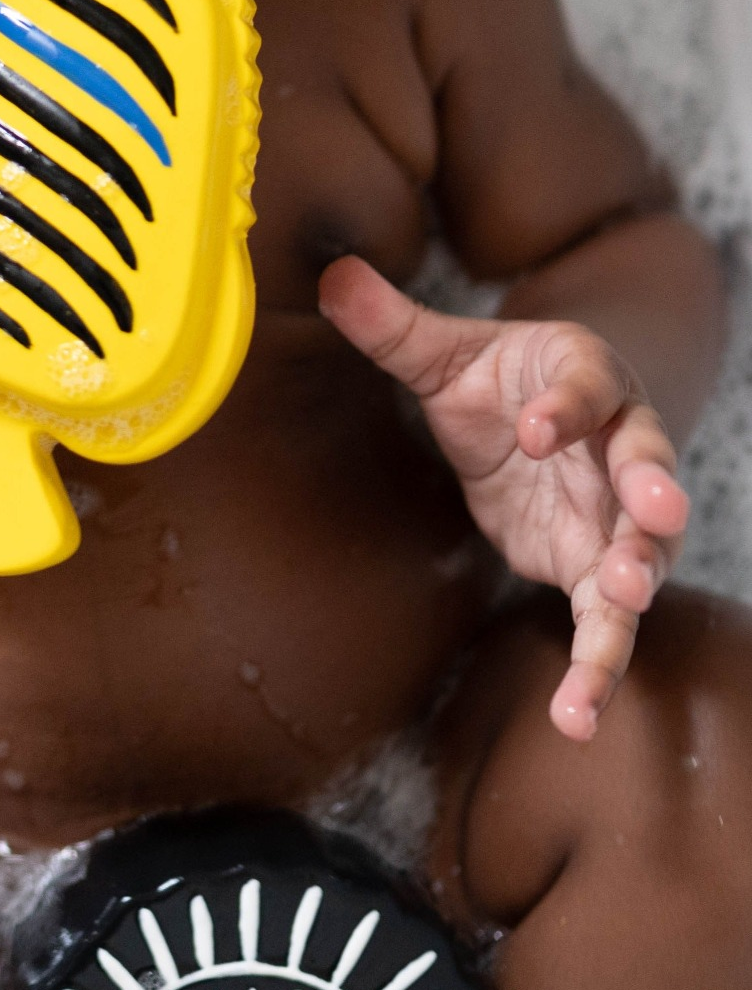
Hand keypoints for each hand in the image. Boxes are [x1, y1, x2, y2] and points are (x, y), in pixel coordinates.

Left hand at [319, 254, 688, 741]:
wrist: (531, 427)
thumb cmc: (495, 380)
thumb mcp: (443, 354)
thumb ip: (392, 324)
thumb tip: (332, 273)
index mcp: (585, 375)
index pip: (585, 385)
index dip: (565, 405)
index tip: (536, 427)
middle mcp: (620, 444)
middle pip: (646, 464)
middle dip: (651, 488)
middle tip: (657, 512)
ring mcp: (617, 514)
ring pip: (643, 549)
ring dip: (638, 575)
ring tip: (625, 599)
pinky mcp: (594, 568)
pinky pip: (606, 621)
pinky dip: (596, 668)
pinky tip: (576, 717)